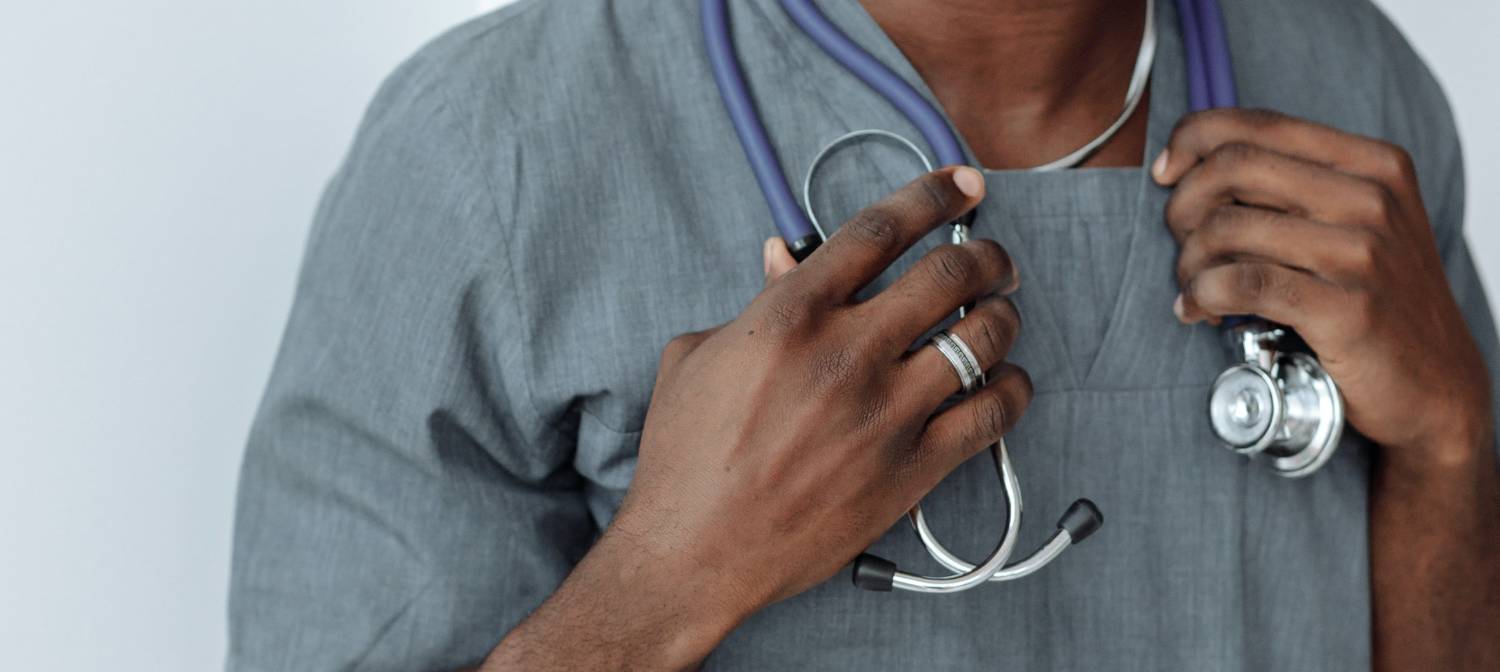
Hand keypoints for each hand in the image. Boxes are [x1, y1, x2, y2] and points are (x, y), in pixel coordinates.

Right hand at [609, 167, 1027, 628]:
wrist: (691, 555)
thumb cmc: (684, 458)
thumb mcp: (696, 357)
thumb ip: (753, 302)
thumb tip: (782, 258)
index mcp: (790, 315)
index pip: (881, 229)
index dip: (933, 195)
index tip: (960, 184)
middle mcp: (846, 354)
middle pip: (948, 273)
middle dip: (984, 254)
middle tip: (992, 259)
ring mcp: (884, 414)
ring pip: (982, 337)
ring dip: (1002, 314)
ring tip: (999, 314)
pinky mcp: (910, 471)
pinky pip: (992, 414)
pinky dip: (1011, 388)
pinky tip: (1005, 381)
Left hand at [1154, 109, 1491, 466]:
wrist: (1436, 385)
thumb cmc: (1376, 300)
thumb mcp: (1353, 224)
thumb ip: (1290, 187)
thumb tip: (1188, 165)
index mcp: (1373, 164)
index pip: (1259, 124)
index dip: (1193, 140)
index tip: (1165, 174)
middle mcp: (1373, 199)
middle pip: (1234, 167)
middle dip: (1183, 206)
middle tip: (1179, 243)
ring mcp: (1364, 254)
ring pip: (1228, 227)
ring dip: (1188, 262)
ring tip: (1192, 288)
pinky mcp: (1347, 310)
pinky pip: (1243, 284)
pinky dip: (1202, 296)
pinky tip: (1198, 311)